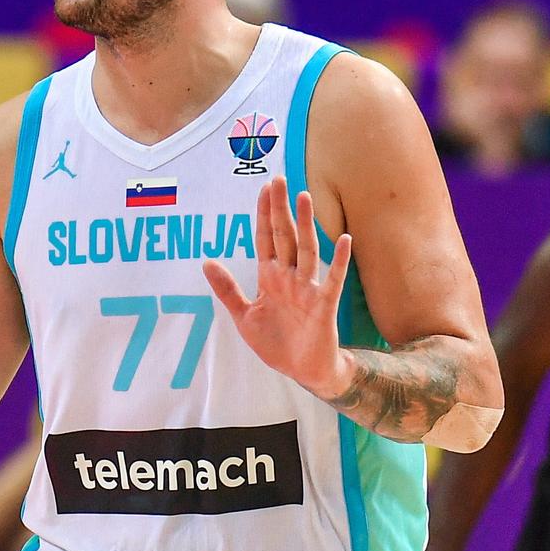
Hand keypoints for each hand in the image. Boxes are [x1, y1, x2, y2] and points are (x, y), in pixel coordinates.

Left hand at [203, 177, 353, 395]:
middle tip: (278, 179)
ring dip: (305, 224)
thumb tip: (206, 261)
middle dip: (280, 209)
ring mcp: (308, 288)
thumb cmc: (276, 343)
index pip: (266, 239)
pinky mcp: (324, 305)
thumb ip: (227, 289)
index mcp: (270, 277)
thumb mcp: (244, 316)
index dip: (264, 214)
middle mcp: (289, 277)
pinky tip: (343, 239)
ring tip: (304, 197)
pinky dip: (338, 260)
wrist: (303, 371)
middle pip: (284, 236)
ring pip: (306, 250)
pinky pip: (332, 279)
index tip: (264, 188)